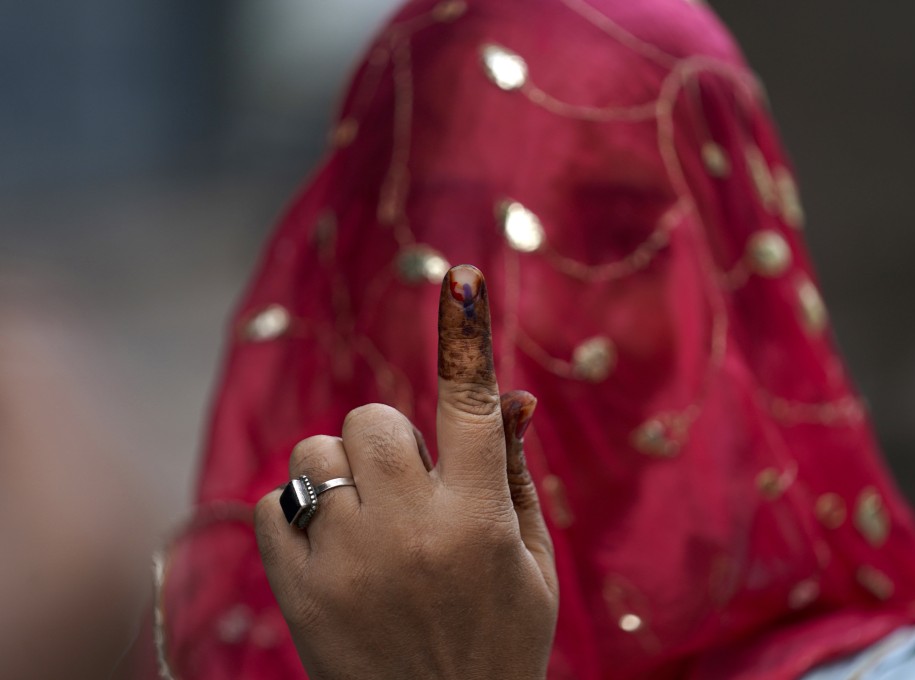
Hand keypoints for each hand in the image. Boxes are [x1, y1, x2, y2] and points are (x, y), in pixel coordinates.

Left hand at [254, 264, 557, 679]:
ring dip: (340, 472)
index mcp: (477, 521)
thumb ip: (513, 475)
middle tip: (404, 485)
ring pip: (315, 452)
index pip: (471, 407)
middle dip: (386, 439)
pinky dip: (298, 513)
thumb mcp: (531, 564)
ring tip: (365, 520)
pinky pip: (272, 503)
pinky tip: (328, 548)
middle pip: (371, 418)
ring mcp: (345, 561)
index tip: (461, 280)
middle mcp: (409, 532)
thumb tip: (513, 396)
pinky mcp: (296, 592)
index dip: (467, 337)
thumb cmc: (497, 643)